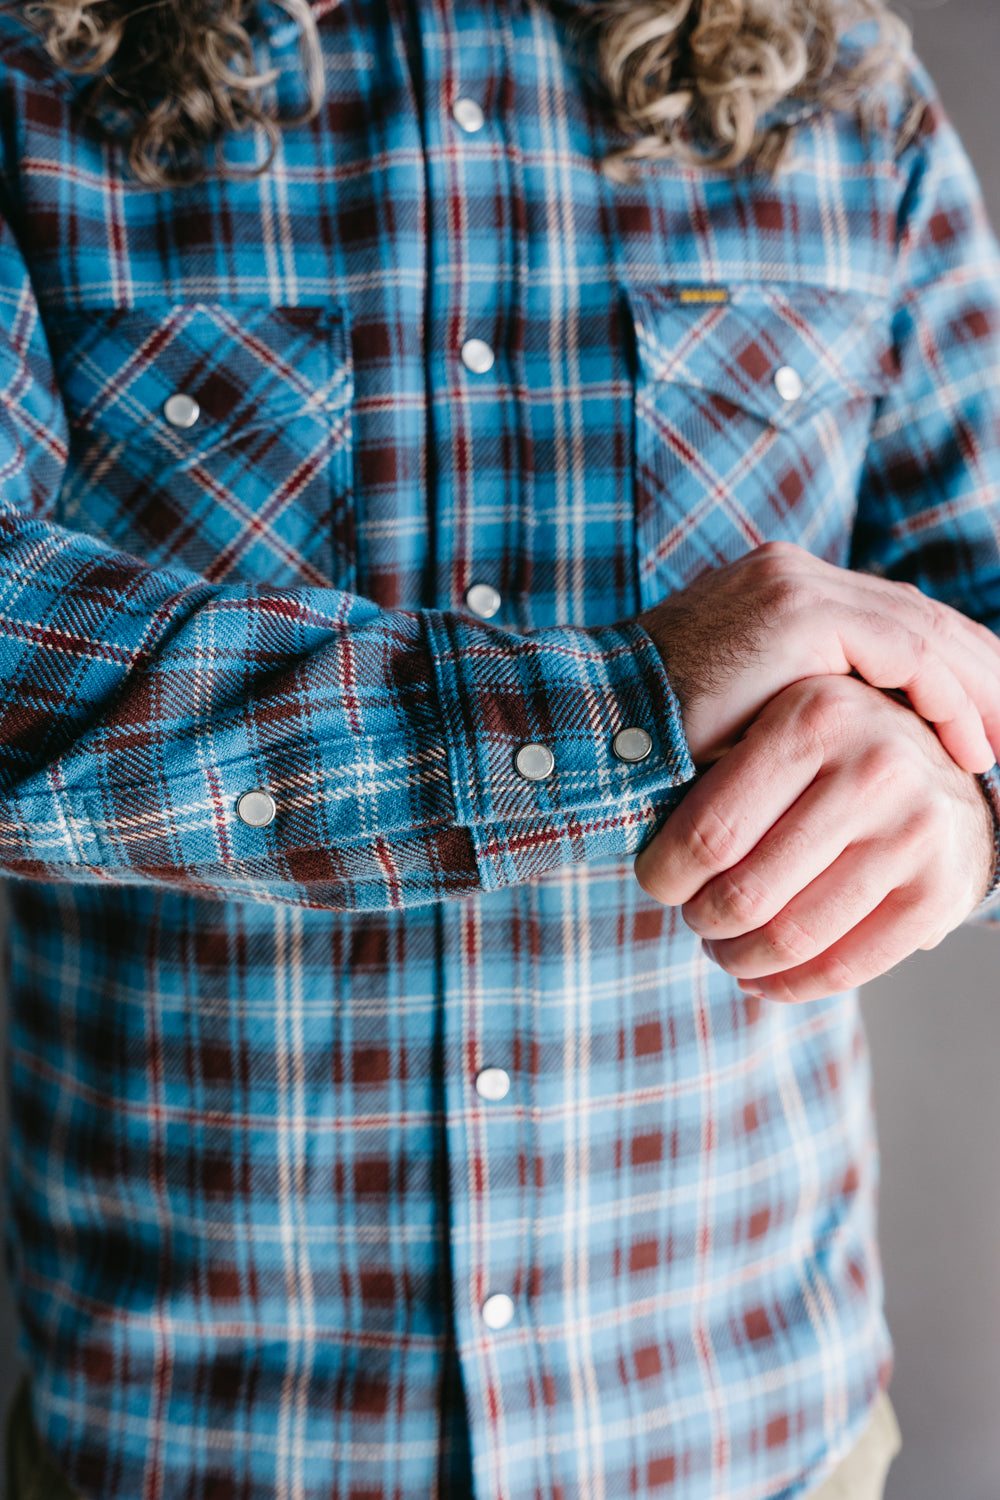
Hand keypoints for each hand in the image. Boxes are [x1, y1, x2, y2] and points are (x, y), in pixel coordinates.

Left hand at [633, 675, 995, 1002]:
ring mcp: (916, 828)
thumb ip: (711, 763)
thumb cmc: (825, 757)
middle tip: (695, 919)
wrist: (943, 774)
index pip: (710, 832)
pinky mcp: (943, 888)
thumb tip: (614, 816)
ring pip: (791, 936)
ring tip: (724, 949)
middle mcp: (874, 764)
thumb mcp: (774, 728)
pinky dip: (789, 987)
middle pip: (745, 893)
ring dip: (739, 959)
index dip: (666, 878)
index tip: (658, 885)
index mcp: (814, 714)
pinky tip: (762, 978)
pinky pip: (847, 968)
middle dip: (703, 922)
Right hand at [638, 540, 999, 772]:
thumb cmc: (652, 742)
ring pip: (924, 630)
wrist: (589, 726)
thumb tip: (862, 749)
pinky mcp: (797, 614)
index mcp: (781, 589)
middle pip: (920, 617)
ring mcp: (795, 585)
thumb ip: (800, 708)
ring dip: (978, 690)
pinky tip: (971, 744)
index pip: (891, 622)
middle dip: (981, 676)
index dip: (949, 673)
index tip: (986, 728)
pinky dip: (944, 697)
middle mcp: (793, 572)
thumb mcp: (744, 719)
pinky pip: (902, 651)